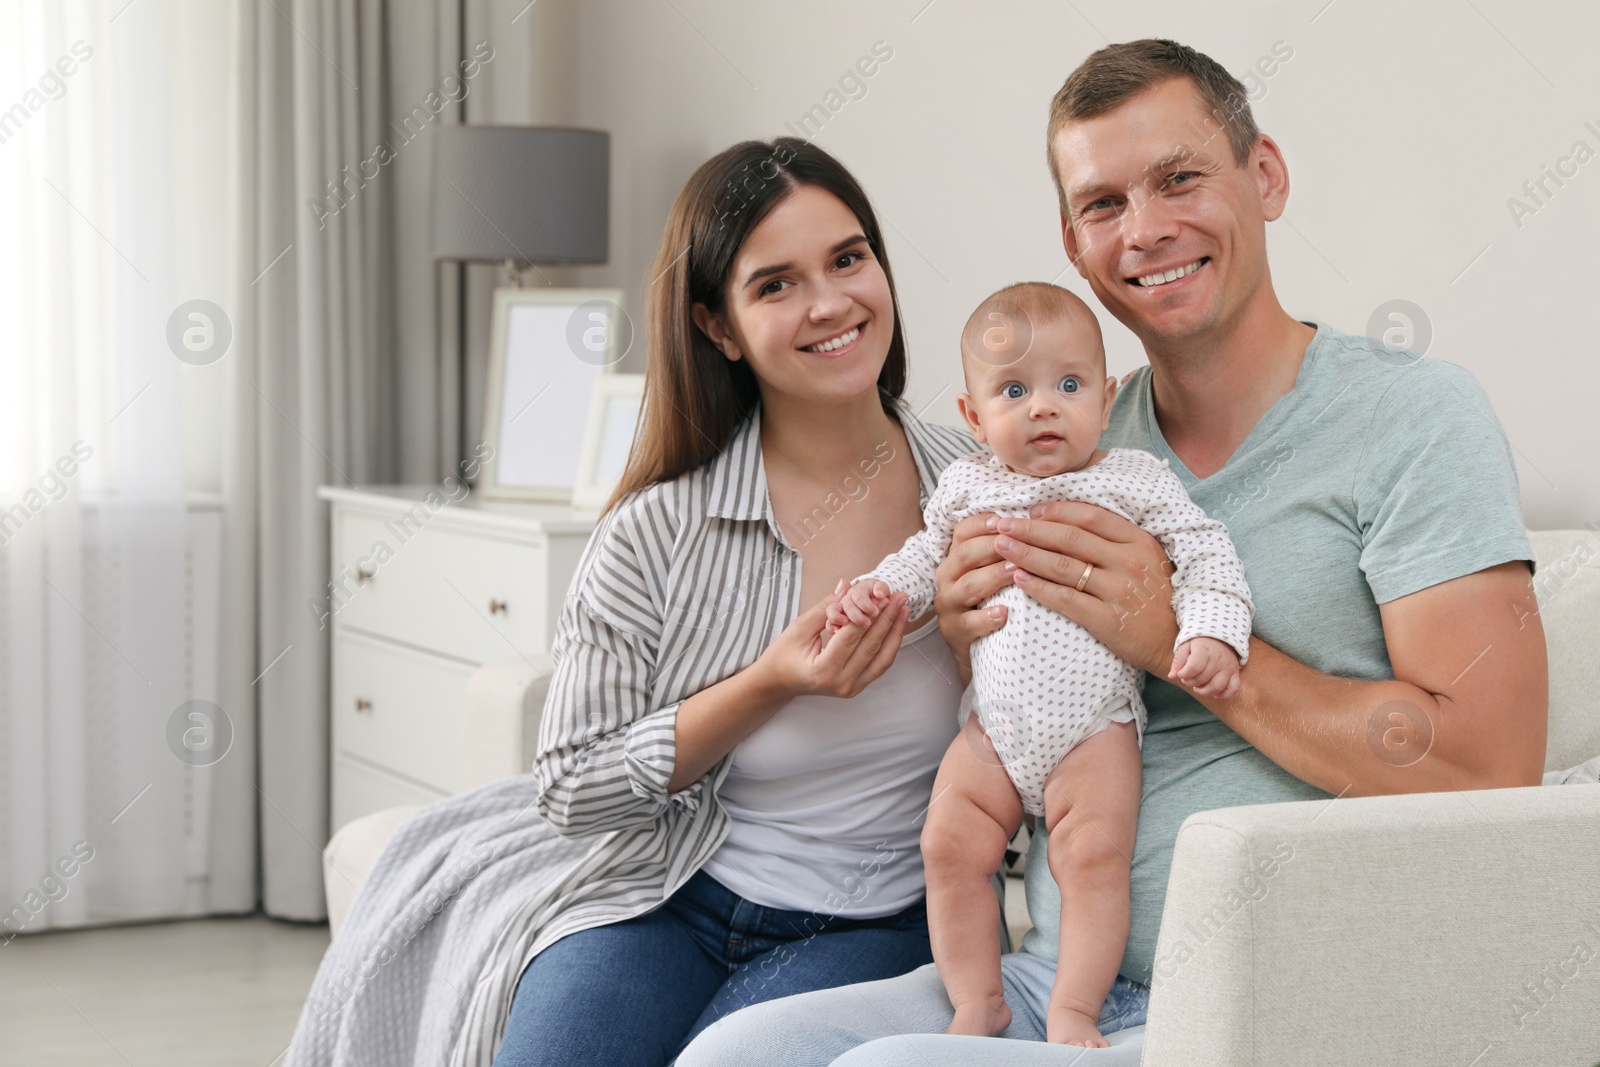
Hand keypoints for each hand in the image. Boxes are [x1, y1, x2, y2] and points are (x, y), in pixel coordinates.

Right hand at [755, 581, 909, 699]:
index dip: (869, 613)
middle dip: (887, 619)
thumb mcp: (799, 628)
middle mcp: (841, 683)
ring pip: (882, 658)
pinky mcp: (857, 686)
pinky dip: (889, 645)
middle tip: (898, 596)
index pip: (852, 637)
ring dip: (895, 632)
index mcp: (823, 670)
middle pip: (871, 647)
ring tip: (903, 609)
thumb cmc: (784, 655)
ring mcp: (851, 688)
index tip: (881, 594)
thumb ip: (826, 607)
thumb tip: (846, 586)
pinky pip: (879, 665)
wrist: (779, 682)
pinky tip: (895, 626)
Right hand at [933, 513, 1013, 684]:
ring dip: (993, 576)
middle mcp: (948, 576)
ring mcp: (949, 604)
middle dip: (992, 547)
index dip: (982, 524)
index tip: (1004, 520)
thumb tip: (1036, 523)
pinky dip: (986, 618)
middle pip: (964, 554)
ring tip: (1017, 572)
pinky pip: (968, 623)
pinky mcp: (954, 631)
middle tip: (1020, 544)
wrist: (978, 645)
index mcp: (957, 557)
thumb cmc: (992, 599)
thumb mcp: (994, 571)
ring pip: (967, 585)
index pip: (963, 531)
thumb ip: (1006, 549)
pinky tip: (1004, 613)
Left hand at [990, 501, 1178, 675]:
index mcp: (1138, 541)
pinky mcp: (1107, 620)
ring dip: (1026, 554)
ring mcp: (1118, 591)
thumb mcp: (1149, 559)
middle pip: (1069, 538)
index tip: (1030, 510)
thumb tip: (1073, 523)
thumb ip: (1117, 541)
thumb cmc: (1158, 599)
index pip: (1089, 516)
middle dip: (1029, 529)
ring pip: (1061, 565)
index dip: (1056, 511)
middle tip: (1001, 523)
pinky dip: (1038, 587)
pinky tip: (1017, 579)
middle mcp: (1128, 562)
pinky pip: (1065, 599)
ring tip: (1000, 547)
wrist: (1178, 644)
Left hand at [1169, 637, 1240, 698]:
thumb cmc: (1199, 643)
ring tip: (1197, 687)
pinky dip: (1224, 695)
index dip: (1184, 674)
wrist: (1220, 637)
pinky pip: (1233, 688)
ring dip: (1205, 691)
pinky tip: (1214, 694)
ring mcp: (1228, 667)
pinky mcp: (1235, 673)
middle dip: (1191, 682)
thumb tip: (1172, 676)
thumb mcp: (1185, 647)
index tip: (1181, 673)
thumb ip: (1178, 661)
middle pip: (1204, 678)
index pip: (1194, 667)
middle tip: (1187, 679)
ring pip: (1218, 686)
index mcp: (1204, 651)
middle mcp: (1218, 660)